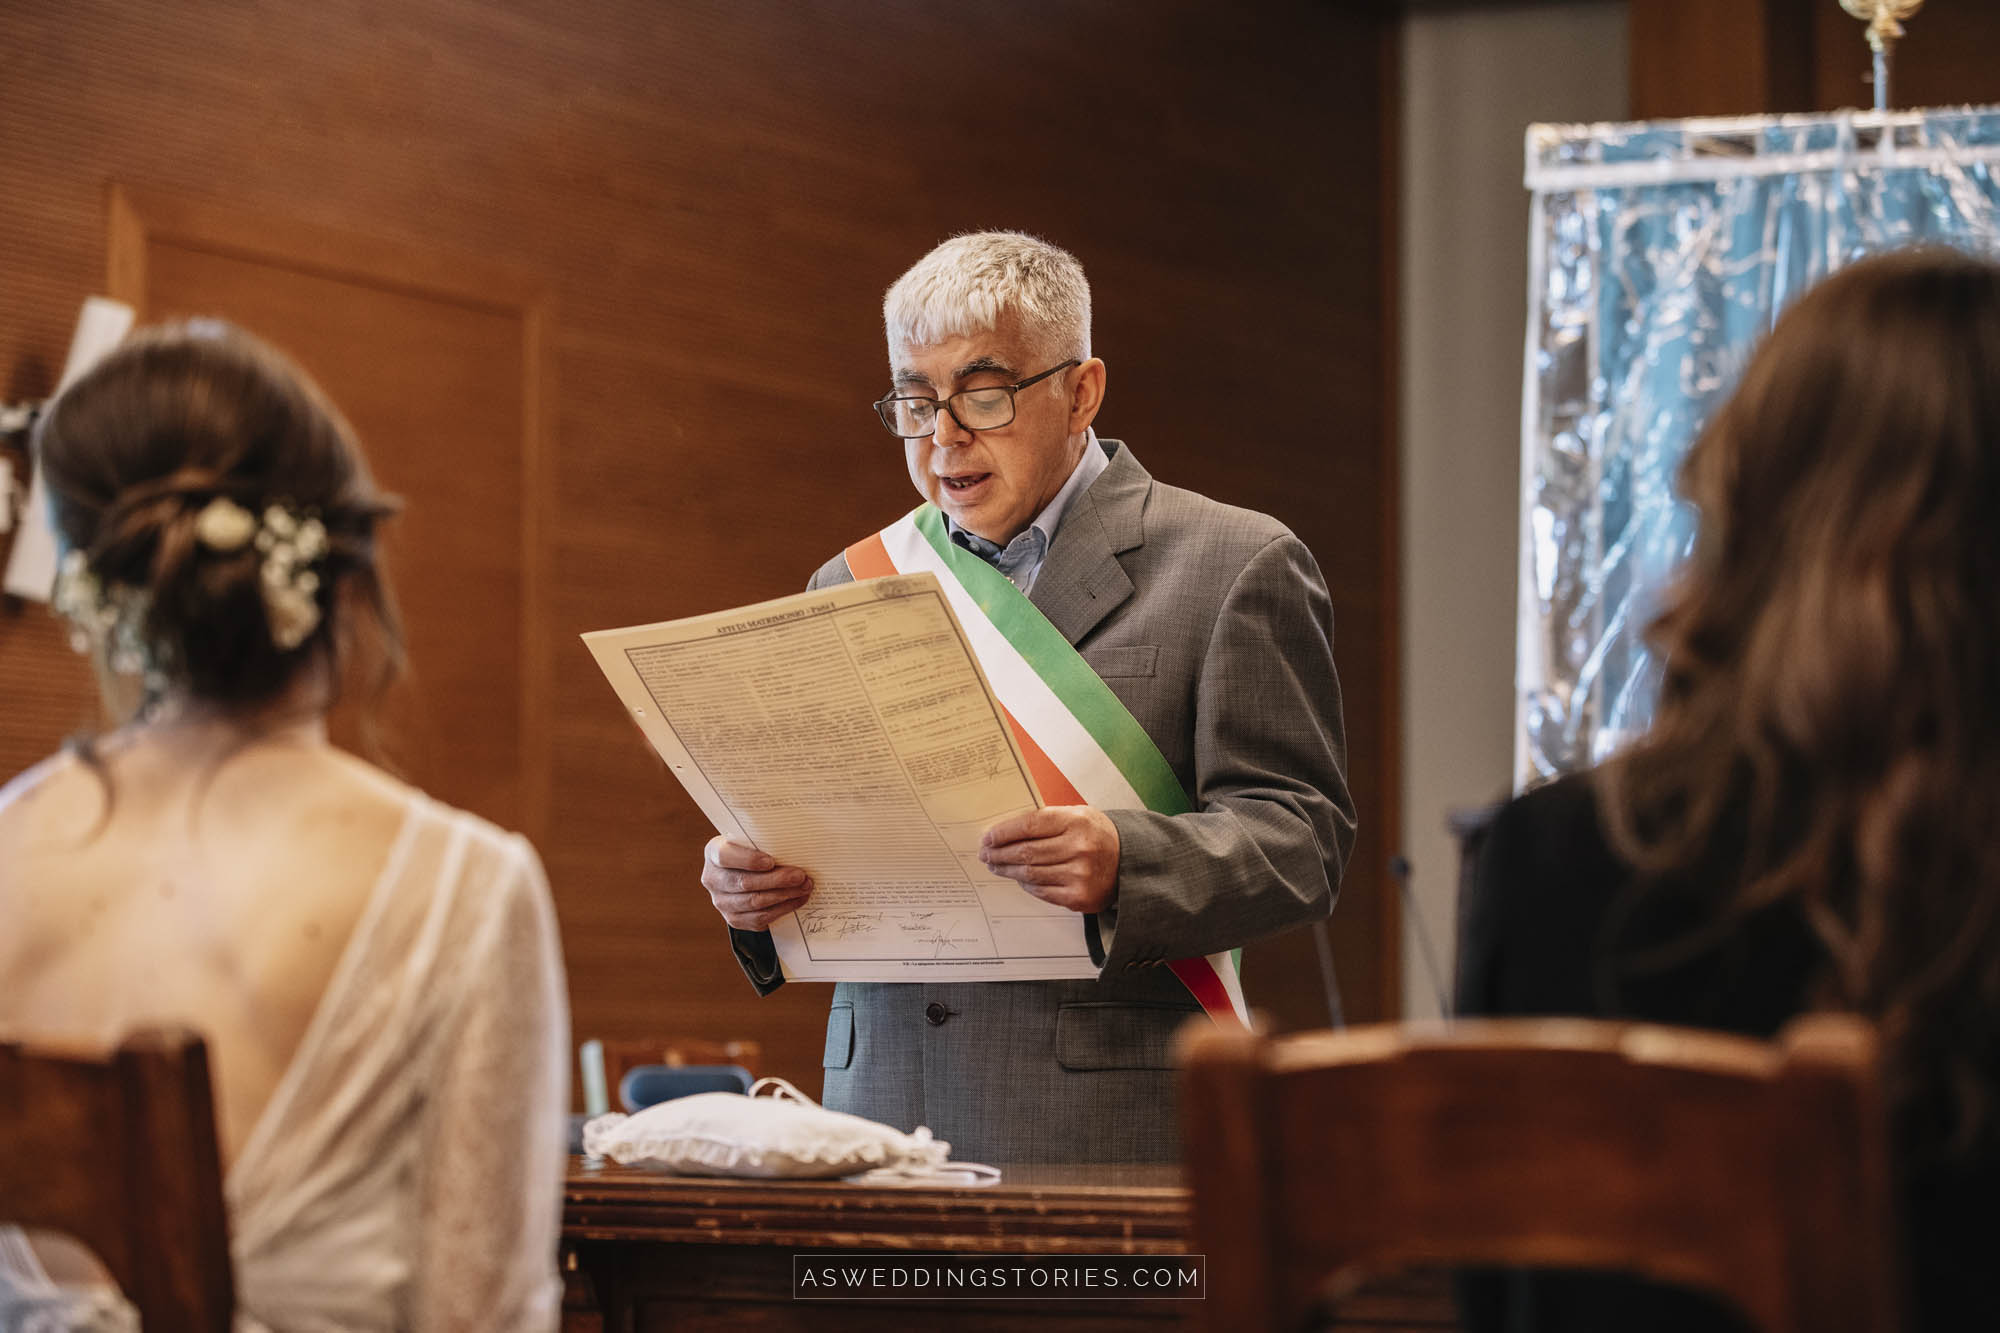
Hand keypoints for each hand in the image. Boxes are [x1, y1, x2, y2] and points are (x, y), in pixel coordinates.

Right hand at [701, 837, 812, 929]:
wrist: (743, 872)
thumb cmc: (753, 851)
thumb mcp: (753, 841)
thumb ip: (765, 843)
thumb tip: (795, 848)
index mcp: (715, 853)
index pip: (725, 856)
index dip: (748, 860)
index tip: (771, 862)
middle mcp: (713, 879)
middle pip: (744, 882)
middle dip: (776, 880)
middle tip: (800, 876)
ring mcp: (721, 902)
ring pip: (754, 902)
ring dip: (784, 896)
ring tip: (804, 888)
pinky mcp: (734, 919)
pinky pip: (759, 918)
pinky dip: (782, 909)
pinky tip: (797, 900)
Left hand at [978, 806, 1120, 913]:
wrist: (1128, 861)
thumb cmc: (1096, 835)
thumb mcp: (1077, 815)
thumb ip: (1046, 820)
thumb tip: (1005, 830)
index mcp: (1076, 821)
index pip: (1029, 825)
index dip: (1003, 832)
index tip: (988, 837)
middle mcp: (1079, 848)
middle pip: (1026, 852)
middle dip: (999, 853)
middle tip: (986, 853)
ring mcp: (1080, 875)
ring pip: (1030, 873)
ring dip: (1007, 870)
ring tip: (996, 866)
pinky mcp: (1079, 897)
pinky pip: (1041, 891)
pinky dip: (1026, 884)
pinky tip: (1019, 878)